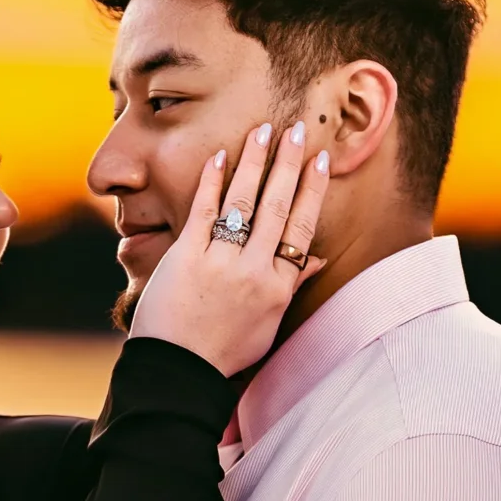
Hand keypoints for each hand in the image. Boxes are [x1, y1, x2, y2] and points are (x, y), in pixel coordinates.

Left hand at [127, 122, 327, 376]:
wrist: (179, 372)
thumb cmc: (225, 351)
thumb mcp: (269, 323)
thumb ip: (292, 286)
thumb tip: (321, 259)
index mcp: (279, 286)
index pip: (303, 228)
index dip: (313, 190)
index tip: (321, 160)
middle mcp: (255, 271)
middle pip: (279, 206)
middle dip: (290, 163)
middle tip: (299, 129)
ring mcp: (221, 262)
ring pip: (245, 201)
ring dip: (255, 160)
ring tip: (263, 129)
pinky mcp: (187, 257)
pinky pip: (204, 211)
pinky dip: (213, 181)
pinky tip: (220, 156)